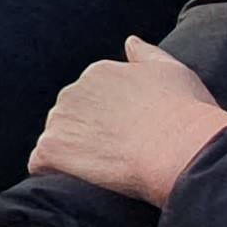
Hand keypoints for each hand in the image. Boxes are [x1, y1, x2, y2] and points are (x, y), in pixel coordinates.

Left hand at [28, 36, 226, 206]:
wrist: (180, 148)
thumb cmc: (186, 114)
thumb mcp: (173, 71)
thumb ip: (147, 54)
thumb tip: (129, 41)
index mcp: (100, 74)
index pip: (90, 100)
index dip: (107, 125)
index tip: (126, 140)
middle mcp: (73, 91)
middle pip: (70, 119)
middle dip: (86, 138)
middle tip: (116, 159)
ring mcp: (60, 120)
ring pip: (56, 142)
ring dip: (72, 157)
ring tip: (104, 174)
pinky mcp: (51, 150)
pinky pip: (40, 165)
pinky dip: (54, 175)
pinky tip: (81, 184)